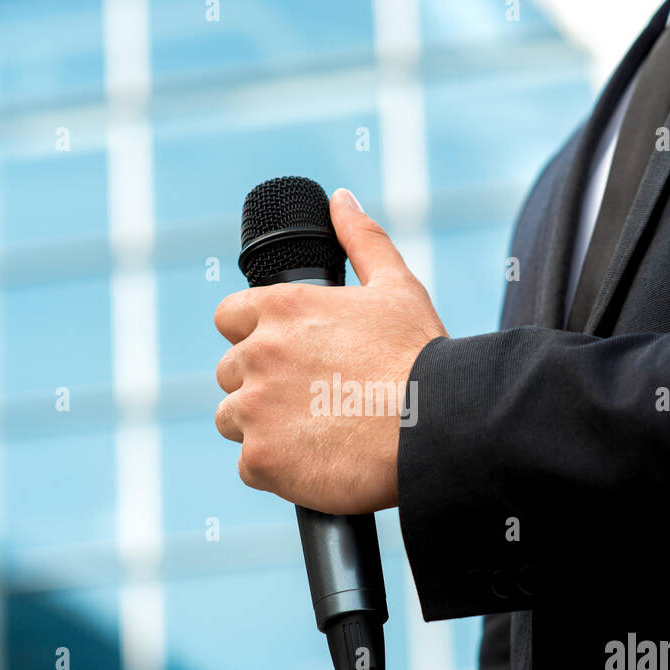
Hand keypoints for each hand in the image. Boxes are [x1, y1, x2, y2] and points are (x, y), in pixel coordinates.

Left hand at [214, 188, 447, 513]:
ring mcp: (254, 408)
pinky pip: (250, 466)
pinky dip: (277, 469)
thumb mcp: (396, 286)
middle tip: (313, 401)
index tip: (286, 356)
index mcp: (281, 308)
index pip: (229, 318)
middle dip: (261, 385)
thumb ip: (361, 239)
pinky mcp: (261, 459)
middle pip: (230, 373)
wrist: (440, 426)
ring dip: (262, 427)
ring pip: (232, 419)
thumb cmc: (423, 357)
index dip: (255, 336)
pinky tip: (317, 462)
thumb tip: (340, 200)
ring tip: (315, 434)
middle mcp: (258, 353)